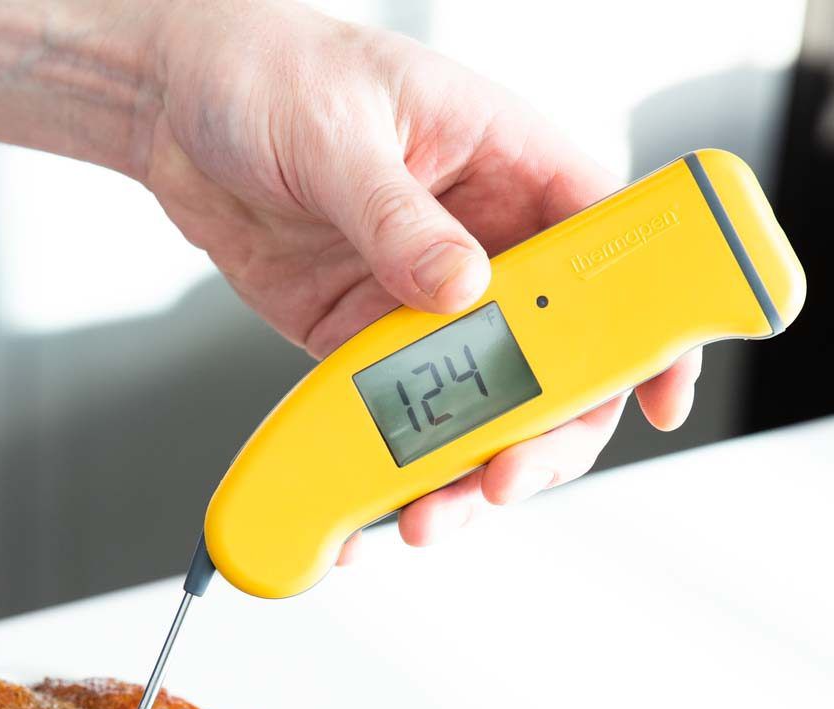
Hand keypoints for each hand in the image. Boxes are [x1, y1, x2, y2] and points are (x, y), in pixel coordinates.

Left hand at [145, 2, 701, 557]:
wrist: (174, 104)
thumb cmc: (272, 70)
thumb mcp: (341, 131)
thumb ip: (399, 215)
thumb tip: (461, 290)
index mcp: (512, 167)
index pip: (610, 254)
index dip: (652, 328)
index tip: (659, 398)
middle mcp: (484, 243)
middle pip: (558, 356)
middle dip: (545, 431)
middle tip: (503, 477)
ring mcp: (426, 300)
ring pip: (482, 402)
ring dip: (462, 467)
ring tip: (426, 513)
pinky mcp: (365, 338)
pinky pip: (398, 411)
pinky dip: (389, 465)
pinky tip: (369, 503)